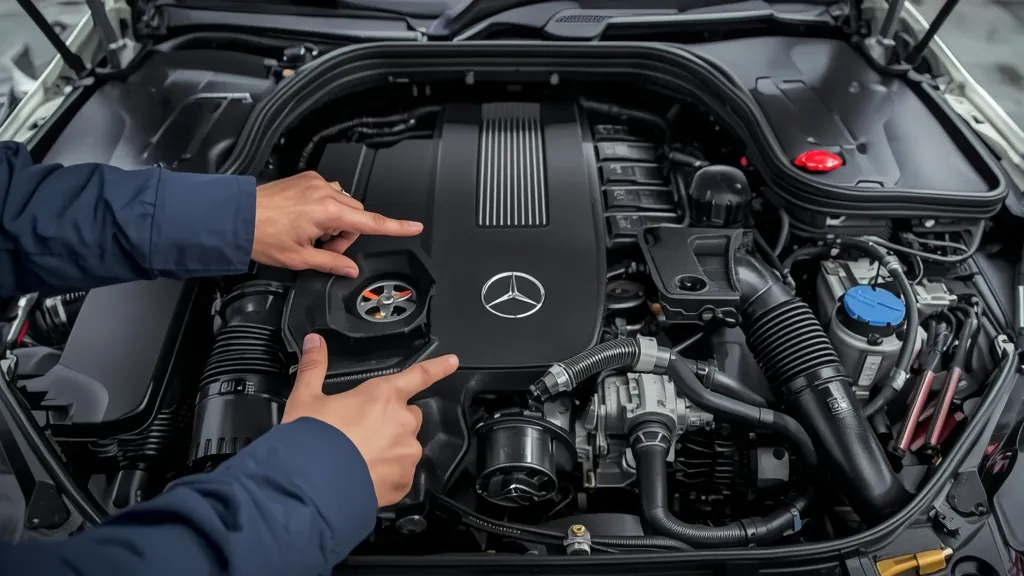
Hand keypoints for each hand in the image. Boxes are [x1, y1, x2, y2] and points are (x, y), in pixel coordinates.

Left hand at [251, 172, 423, 276]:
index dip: (397, 227)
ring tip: (309, 235)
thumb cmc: (261, 234)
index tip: (414, 227)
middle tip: (322, 248)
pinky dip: (322, 210)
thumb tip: (349, 269)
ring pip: (342, 206)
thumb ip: (332, 264)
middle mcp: (325, 192)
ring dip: (334, 223)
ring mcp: (315, 183)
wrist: (234, 217)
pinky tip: (303, 221)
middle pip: (356, 216)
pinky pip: (327, 195)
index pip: (372, 222)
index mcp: (328, 211)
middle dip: (345, 235)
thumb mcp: (300, 259)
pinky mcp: (305, 179)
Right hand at [282, 333, 458, 506]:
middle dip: (392, 420)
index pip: (419, 375)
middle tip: (363, 431)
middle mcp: (402, 422)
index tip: (453, 362)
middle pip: (408, 415)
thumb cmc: (311, 441)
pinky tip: (364, 476)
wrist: (311, 488)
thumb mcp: (306, 398)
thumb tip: (314, 341)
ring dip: (391, 448)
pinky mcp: (405, 481)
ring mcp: (407, 453)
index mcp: (383, 395)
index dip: (438, 367)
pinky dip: (387, 475)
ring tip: (360, 457)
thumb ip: (314, 366)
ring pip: (406, 445)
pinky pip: (401, 473)